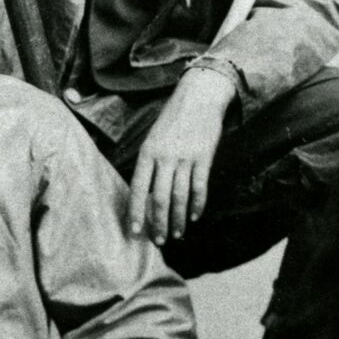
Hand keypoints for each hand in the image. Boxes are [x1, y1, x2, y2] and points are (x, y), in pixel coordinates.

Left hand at [127, 67, 235, 243]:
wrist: (198, 96)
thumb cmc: (173, 119)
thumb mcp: (153, 138)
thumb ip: (149, 164)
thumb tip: (146, 194)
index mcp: (148, 152)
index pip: (138, 188)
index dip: (136, 212)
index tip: (135, 232)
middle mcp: (165, 157)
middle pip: (160, 198)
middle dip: (158, 223)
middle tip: (159, 241)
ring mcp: (185, 157)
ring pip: (180, 197)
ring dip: (178, 219)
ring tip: (176, 234)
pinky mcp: (204, 157)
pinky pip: (199, 187)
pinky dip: (197, 205)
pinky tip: (194, 217)